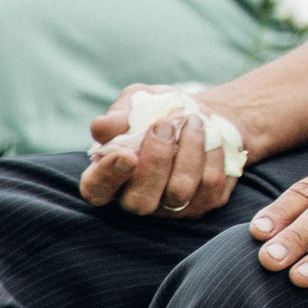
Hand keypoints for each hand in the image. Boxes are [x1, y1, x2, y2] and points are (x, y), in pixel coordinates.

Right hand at [79, 84, 245, 219]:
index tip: (127, 153)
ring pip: (178, 193)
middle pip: (139, 202)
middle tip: (164, 127)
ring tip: (193, 121)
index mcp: (108, 175)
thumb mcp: (138, 101)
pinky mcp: (203, 202)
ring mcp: (170, 206)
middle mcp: (136, 197)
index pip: (96, 190)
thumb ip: (119, 114)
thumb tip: (102, 128)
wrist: (201, 115)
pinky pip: (209, 185)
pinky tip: (209, 135)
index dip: (108, 177)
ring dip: (189, 152)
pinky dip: (212, 154)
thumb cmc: (158, 110)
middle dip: (155, 163)